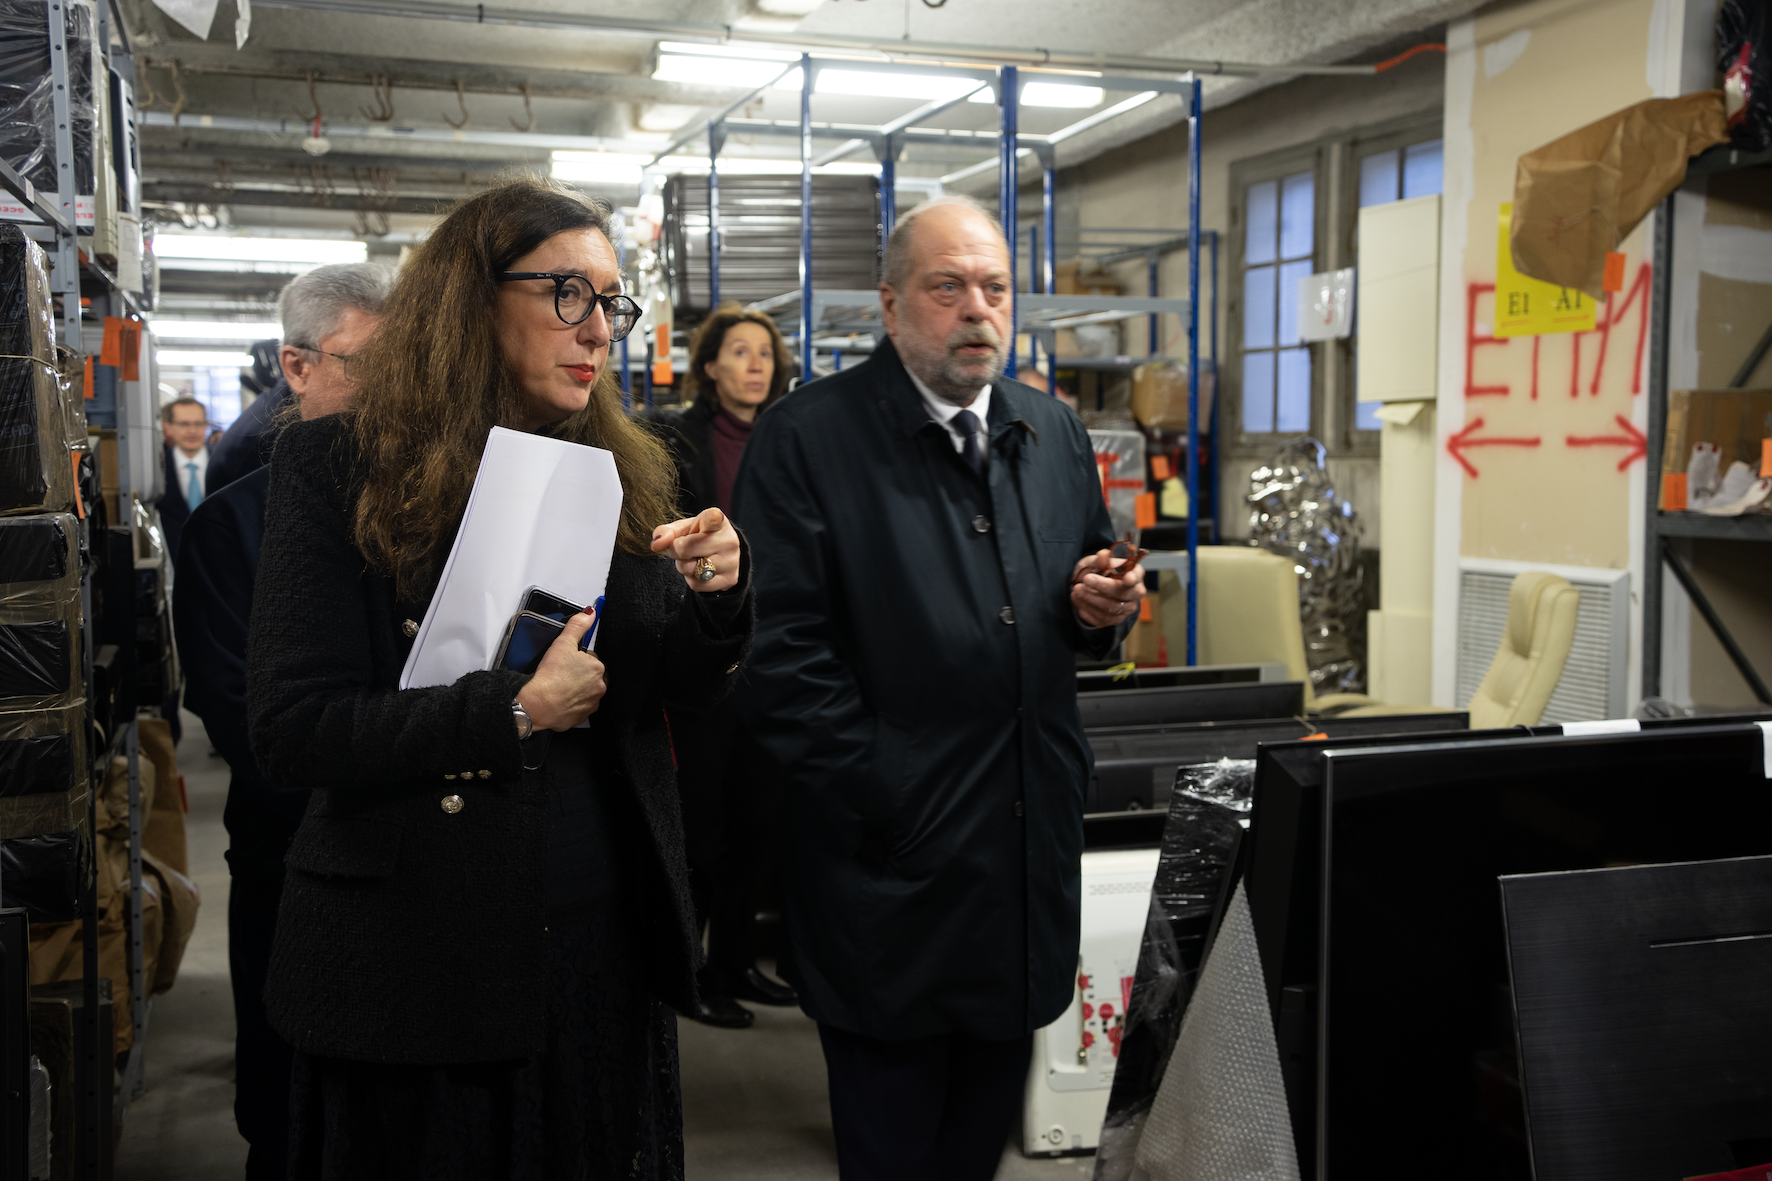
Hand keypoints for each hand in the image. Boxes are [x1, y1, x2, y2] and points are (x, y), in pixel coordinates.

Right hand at [516, 608, 606, 731]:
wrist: (539, 703)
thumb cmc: (551, 674)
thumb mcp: (563, 643)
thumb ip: (578, 626)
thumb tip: (590, 613)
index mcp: (598, 668)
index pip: (591, 659)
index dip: (576, 659)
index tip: (565, 662)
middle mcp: (599, 687)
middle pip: (590, 676)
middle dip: (579, 675)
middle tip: (561, 674)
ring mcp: (591, 704)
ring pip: (586, 693)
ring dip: (576, 690)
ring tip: (559, 687)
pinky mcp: (582, 718)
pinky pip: (578, 708)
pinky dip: (571, 704)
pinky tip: (559, 699)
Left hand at [651, 507, 740, 592]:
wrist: (723, 556)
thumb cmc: (700, 537)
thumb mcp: (685, 528)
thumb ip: (667, 532)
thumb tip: (656, 544)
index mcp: (718, 521)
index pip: (713, 519)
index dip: (711, 519)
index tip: (714, 517)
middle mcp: (728, 540)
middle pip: (684, 548)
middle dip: (675, 550)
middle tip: (683, 547)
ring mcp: (731, 561)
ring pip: (688, 568)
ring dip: (683, 565)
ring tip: (694, 558)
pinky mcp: (729, 579)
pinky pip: (696, 584)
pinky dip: (691, 578)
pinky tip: (699, 569)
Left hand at [1070, 549, 1146, 629]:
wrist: (1090, 588)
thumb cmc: (1098, 572)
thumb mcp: (1096, 562)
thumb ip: (1101, 559)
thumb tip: (1103, 555)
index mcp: (1135, 574)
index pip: (1136, 577)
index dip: (1132, 578)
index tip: (1128, 578)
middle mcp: (1134, 593)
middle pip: (1123, 593)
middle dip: (1102, 586)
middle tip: (1086, 579)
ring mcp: (1126, 609)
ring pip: (1110, 608)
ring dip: (1090, 598)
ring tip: (1076, 589)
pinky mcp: (1114, 620)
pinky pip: (1101, 618)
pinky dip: (1086, 608)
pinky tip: (1078, 599)